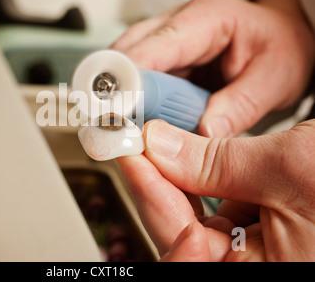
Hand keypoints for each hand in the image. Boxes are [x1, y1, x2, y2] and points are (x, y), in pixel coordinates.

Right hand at [111, 0, 313, 137]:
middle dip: (118, 93)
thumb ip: (240, 107)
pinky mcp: (163, 57)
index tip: (115, 115)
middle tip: (120, 130)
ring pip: (125, 67)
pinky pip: (137, 79)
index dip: (128, 82)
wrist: (283, 38)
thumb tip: (203, 134)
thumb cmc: (280, 49)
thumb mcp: (274, 81)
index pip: (153, 48)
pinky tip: (146, 121)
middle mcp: (178, 23)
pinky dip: (137, 103)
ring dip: (126, 101)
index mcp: (206, 18)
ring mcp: (166, 39)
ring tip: (136, 130)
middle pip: (125, 54)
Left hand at [117, 119, 314, 260]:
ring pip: (198, 216)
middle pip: (182, 231)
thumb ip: (215, 163)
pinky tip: (188, 154)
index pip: (181, 243)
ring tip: (157, 144)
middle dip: (156, 183)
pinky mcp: (262, 226)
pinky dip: (203, 177)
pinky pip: (221, 205)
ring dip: (177, 178)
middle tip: (135, 144)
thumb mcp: (284, 168)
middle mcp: (250, 264)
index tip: (128, 153)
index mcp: (258, 271)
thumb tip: (159, 146)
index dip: (148, 194)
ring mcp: (256, 249)